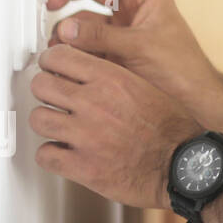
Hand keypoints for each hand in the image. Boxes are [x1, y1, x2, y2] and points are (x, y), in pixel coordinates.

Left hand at [30, 44, 203, 209]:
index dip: (52, 61)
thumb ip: (114, 78)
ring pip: (38, 118)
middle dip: (45, 89)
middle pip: (41, 85)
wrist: (185, 165)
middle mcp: (94, 103)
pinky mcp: (81, 166)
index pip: (60, 56)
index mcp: (112, 80)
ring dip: (47, 121)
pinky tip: (63, 151)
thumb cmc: (174, 129)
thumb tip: (89, 71)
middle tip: (52, 95)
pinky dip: (51, 154)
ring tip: (59, 125)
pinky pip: (44, 155)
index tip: (52, 66)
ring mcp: (84, 135)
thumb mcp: (147, 87)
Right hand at [46, 0, 222, 121]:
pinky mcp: (114, 52)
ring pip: (86, 18)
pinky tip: (67, 55)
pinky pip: (87, 42)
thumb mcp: (140, 46)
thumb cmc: (183, 69)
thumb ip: (102, 36)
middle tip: (50, 3)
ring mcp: (122, 31)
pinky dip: (73, 47)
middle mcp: (134, 10)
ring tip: (60, 41)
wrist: (192, 100)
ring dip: (69, 26)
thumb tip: (67, 28)